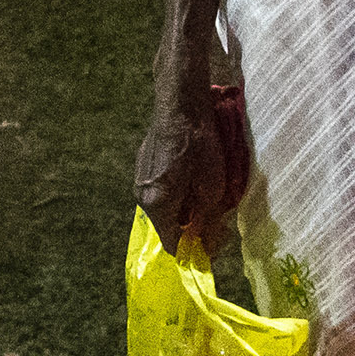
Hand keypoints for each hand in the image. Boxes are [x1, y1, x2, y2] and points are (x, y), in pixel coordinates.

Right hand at [133, 89, 247, 254]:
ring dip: (183, 205)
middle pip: (167, 224)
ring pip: (163, 205)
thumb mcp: (213, 189)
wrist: (181, 107)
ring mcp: (139, 179)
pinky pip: (159, 188)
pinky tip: (189, 173)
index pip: (172, 244)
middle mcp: (142, 196)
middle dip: (190, 225)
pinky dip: (174, 189)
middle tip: (215, 215)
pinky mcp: (142, 164)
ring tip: (203, 190)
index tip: (213, 242)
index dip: (193, 248)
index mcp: (157, 206)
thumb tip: (206, 245)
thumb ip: (206, 222)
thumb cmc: (201, 148)